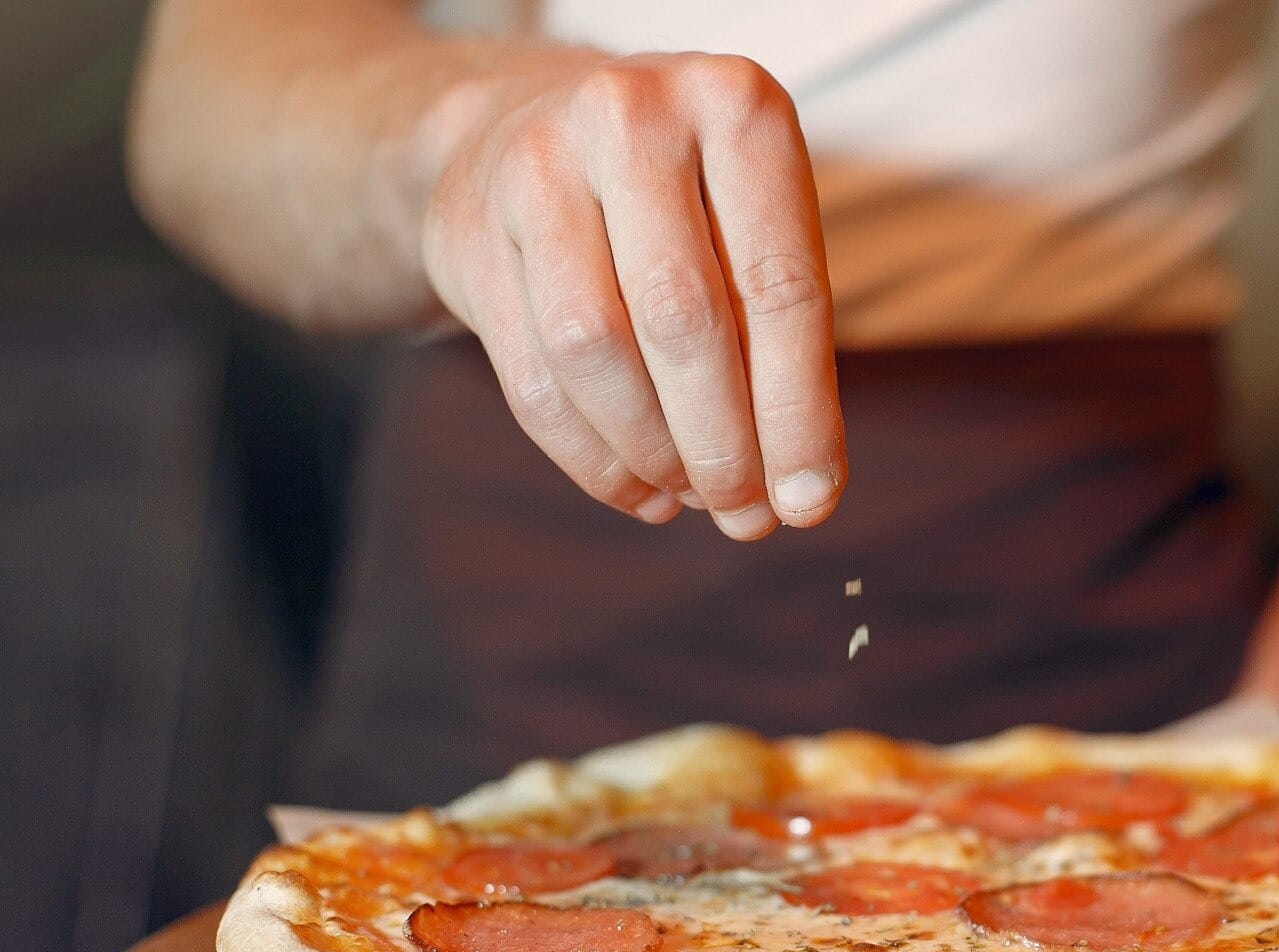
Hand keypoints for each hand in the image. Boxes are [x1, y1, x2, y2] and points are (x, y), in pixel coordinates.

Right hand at [421, 53, 843, 536]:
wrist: (527, 127)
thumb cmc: (684, 199)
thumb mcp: (755, 226)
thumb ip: (786, 344)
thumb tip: (801, 495)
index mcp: (733, 106)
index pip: (778, 285)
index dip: (798, 412)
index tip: (811, 501)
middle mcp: (630, 117)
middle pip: (682, 320)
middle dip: (723, 444)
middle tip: (748, 515)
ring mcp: (534, 166)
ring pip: (594, 351)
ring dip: (653, 453)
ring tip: (695, 499)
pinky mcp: (465, 230)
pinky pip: (532, 379)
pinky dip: (593, 459)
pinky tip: (640, 491)